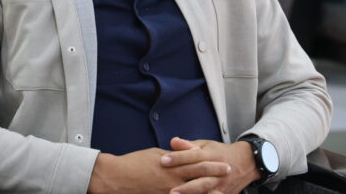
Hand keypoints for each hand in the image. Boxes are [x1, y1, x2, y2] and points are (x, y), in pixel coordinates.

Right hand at [88, 146, 230, 193]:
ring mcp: (168, 192)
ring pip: (194, 192)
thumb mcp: (156, 155)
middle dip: (216, 176)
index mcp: (171, 165)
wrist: (116, 178)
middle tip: (229, 173)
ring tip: (221, 190)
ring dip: (208, 191)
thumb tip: (183, 155)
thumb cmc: (134, 163)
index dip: (212, 163)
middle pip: (199, 177)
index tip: (223, 162)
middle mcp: (173, 179)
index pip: (197, 162)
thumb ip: (172, 156)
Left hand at [160, 138, 258, 193]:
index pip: (193, 155)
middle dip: (184, 181)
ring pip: (206, 188)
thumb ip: (188, 145)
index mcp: (210, 154)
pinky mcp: (224, 193)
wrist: (246, 162)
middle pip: (200, 174)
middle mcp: (216, 168)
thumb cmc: (221, 153)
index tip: (163, 160)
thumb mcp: (206, 145)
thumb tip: (173, 142)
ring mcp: (221, 182)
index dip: (178, 157)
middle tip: (168, 187)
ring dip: (191, 192)